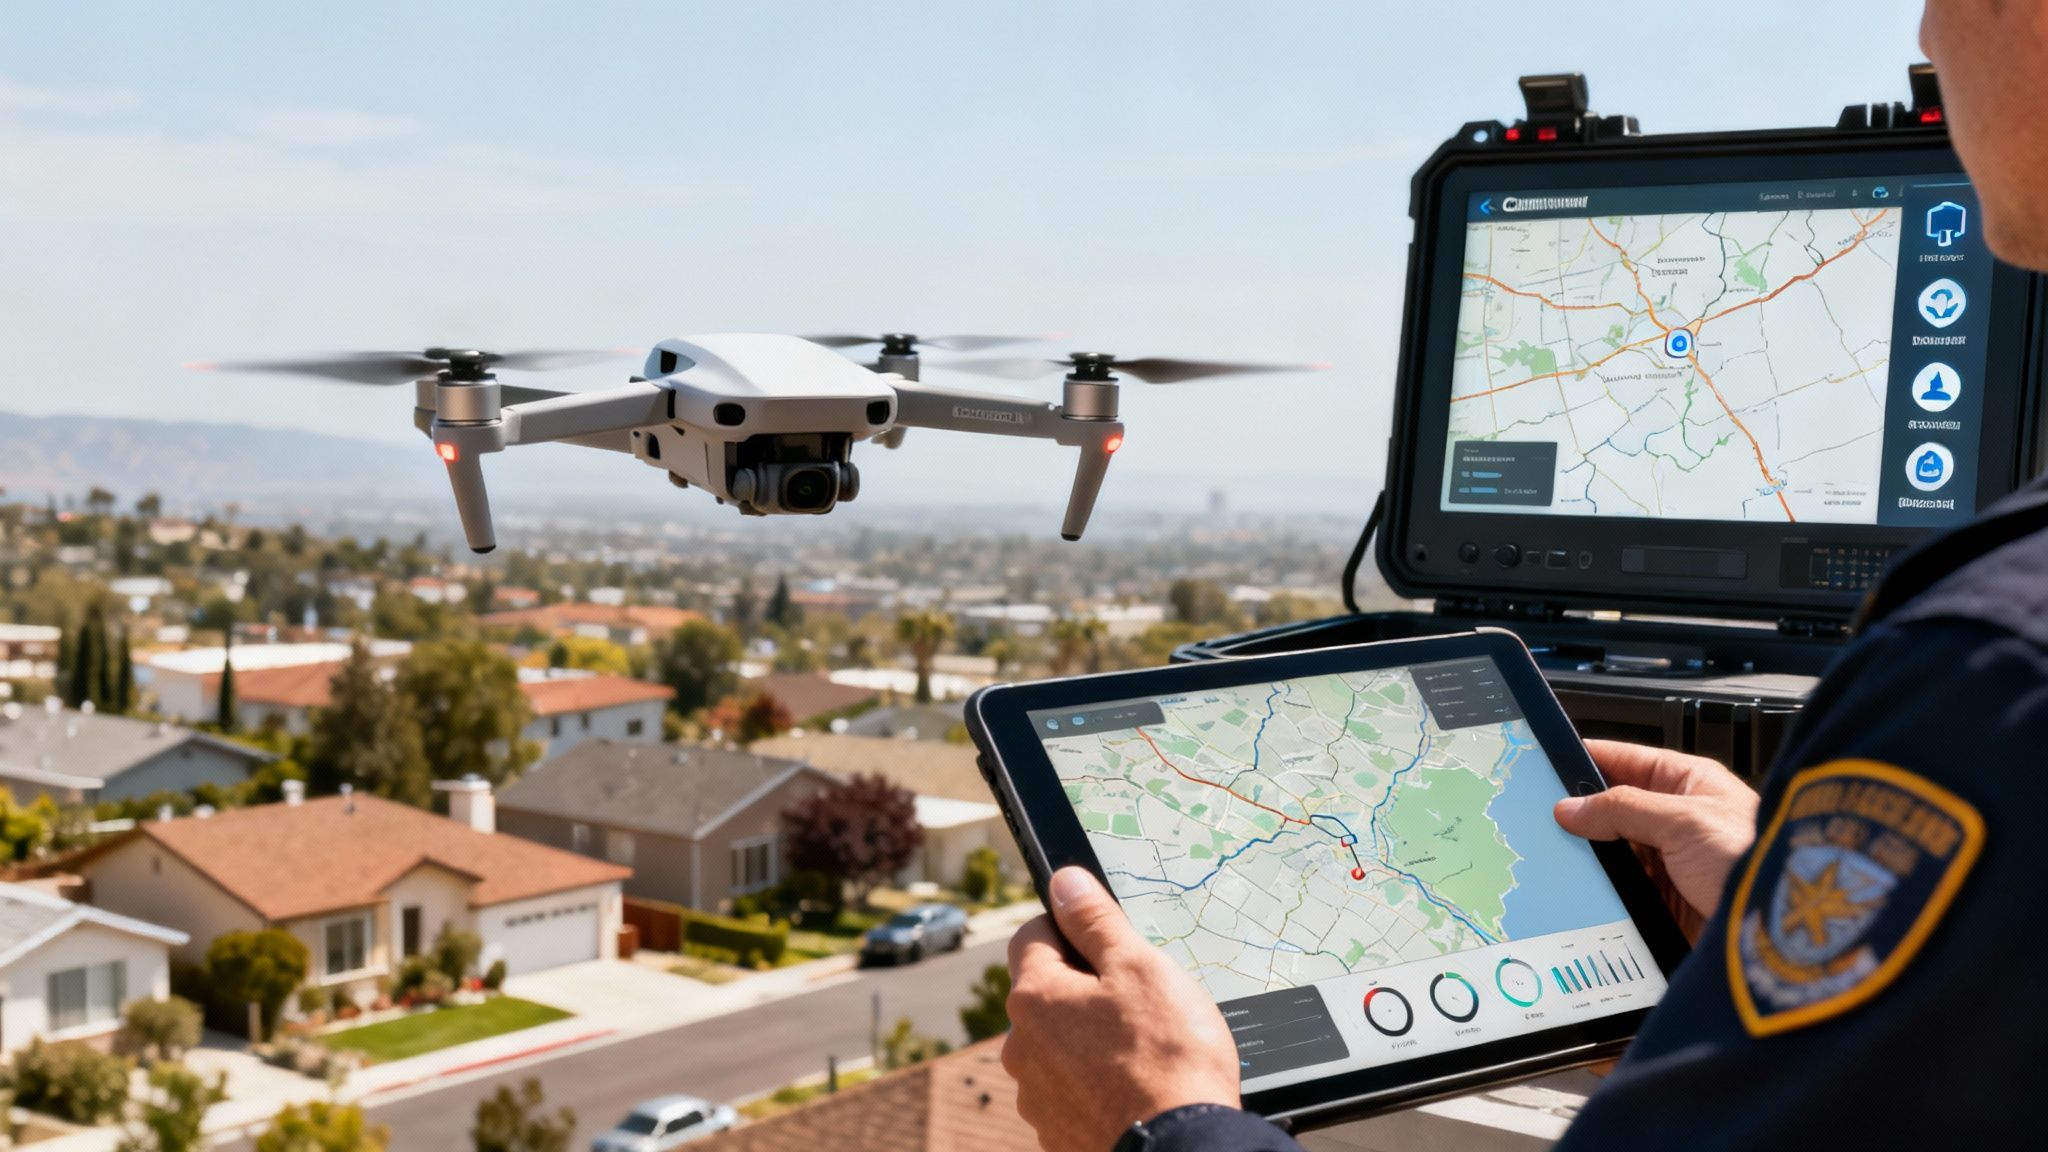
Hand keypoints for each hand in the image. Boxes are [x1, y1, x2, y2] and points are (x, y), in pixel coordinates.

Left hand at [1004, 867, 1240, 1151]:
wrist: (1179, 1150)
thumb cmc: (1167, 1057)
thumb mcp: (1139, 967)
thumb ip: (1095, 920)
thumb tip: (1064, 882)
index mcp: (1034, 997)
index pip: (1033, 934)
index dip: (1072, 927)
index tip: (1109, 940)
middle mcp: (1021, 1047)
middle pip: (1048, 993)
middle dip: (1086, 988)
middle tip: (1140, 1000)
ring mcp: (1036, 1095)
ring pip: (1060, 1044)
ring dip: (1091, 1038)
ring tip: (1144, 1050)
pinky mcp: (1057, 1131)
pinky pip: (1072, 1089)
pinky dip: (1097, 1083)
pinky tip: (1136, 1087)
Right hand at [1554, 741, 1759, 933]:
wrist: (1782, 930)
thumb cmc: (1756, 860)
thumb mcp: (1684, 821)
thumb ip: (1623, 808)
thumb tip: (1572, 806)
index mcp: (1688, 784)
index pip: (1625, 760)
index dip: (1586, 760)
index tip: (1545, 765)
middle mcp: (1678, 820)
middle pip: (1612, 810)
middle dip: (1580, 816)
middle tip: (1541, 819)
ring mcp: (1670, 862)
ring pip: (1612, 853)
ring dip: (1589, 858)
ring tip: (1555, 858)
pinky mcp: (1664, 902)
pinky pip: (1620, 890)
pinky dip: (1600, 892)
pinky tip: (1579, 892)